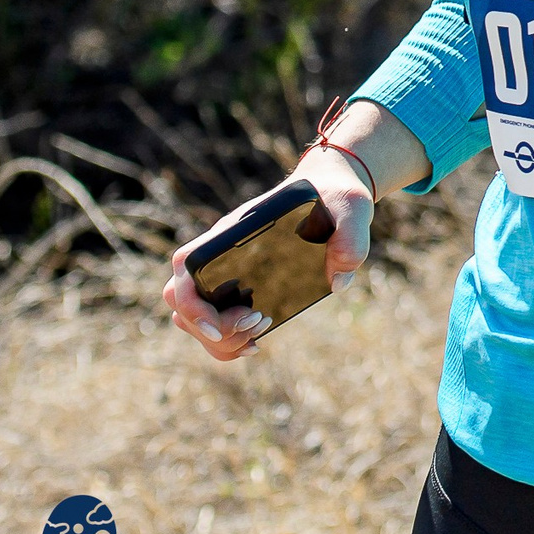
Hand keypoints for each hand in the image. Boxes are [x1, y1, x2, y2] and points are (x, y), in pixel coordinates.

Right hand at [162, 147, 375, 361]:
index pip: (185, 268)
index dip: (192, 303)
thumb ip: (351, 238)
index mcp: (234, 231)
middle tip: (258, 322)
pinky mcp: (240, 287)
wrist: (333, 191)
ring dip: (221, 338)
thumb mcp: (352, 206)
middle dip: (212, 327)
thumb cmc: (335, 195)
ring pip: (192, 319)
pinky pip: (215, 323)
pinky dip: (228, 341)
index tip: (221, 326)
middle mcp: (220, 253)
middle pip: (181, 303)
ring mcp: (226, 272)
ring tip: (261, 328)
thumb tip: (337, 283)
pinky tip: (256, 341)